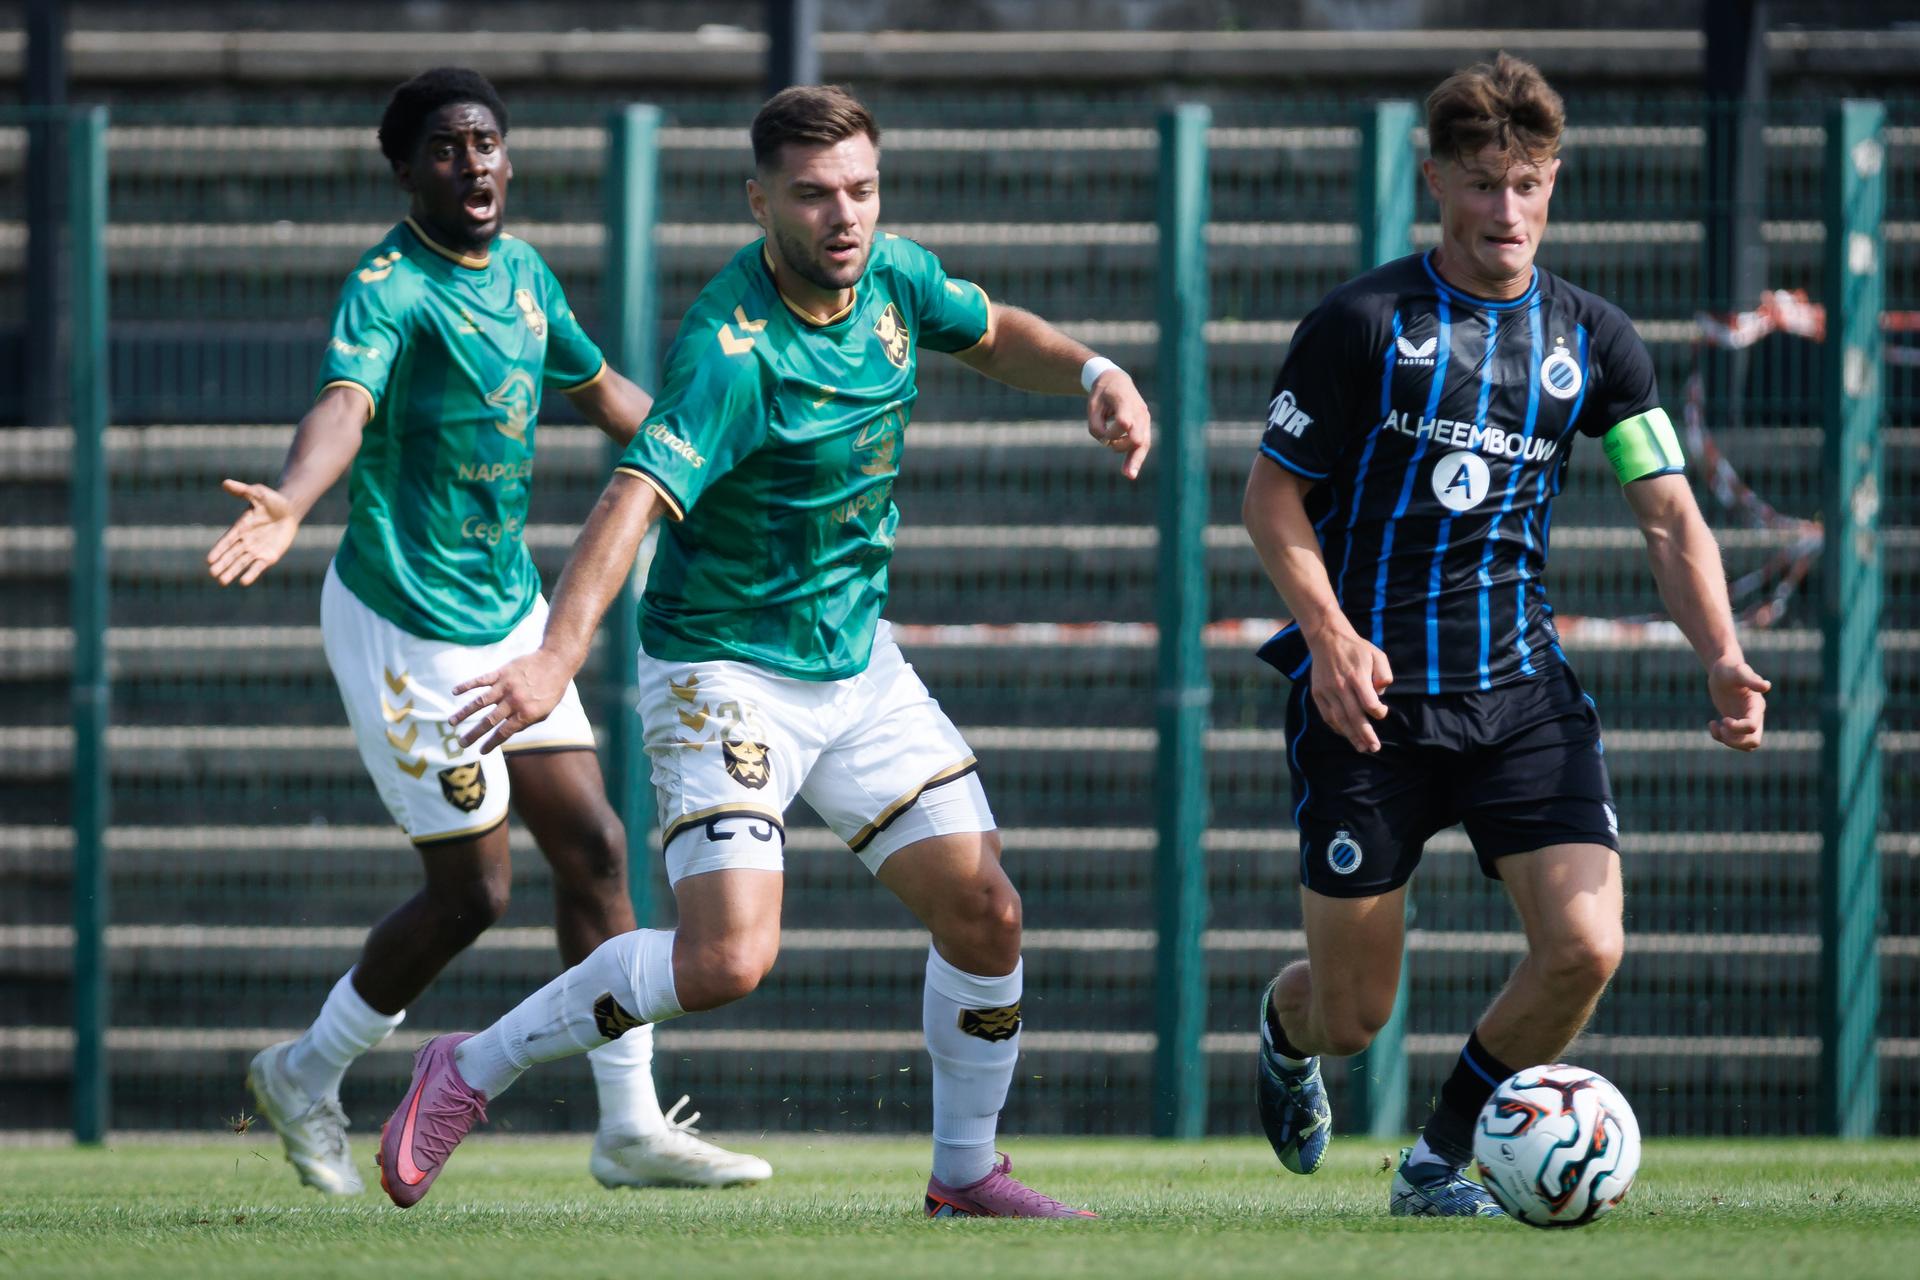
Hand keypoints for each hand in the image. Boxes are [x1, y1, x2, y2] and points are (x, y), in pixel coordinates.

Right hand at [207, 479, 298, 585]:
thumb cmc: (272, 500)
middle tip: (213, 574)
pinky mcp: (268, 556)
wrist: (289, 510)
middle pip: (232, 554)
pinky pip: (258, 566)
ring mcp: (256, 549)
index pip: (228, 540)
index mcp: (241, 527)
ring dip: (232, 572)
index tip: (209, 559)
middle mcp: (246, 541)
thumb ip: (243, 491)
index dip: (219, 550)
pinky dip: (251, 574)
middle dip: (223, 564)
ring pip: (242, 563)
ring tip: (222, 582)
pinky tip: (243, 582)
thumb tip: (225, 483)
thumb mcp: (258, 493)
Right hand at [451, 649, 573, 752]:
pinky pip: (481, 680)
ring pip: (480, 702)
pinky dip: (467, 685)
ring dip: (464, 713)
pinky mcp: (502, 672)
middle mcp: (514, 701)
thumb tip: (510, 732)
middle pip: (489, 721)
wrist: (555, 661)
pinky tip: (455, 692)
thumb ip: (527, 723)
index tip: (481, 751)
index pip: (504, 733)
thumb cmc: (552, 689)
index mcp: (526, 714)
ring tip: (452, 722)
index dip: (491, 743)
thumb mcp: (545, 712)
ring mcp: (506, 686)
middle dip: (474, 734)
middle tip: (461, 743)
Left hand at [1087, 369, 1151, 479]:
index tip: (1103, 434)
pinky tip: (1130, 473)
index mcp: (1124, 400)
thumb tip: (1104, 442)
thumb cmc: (1102, 393)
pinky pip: (1143, 445)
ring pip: (1144, 444)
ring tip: (1128, 474)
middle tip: (1110, 447)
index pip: (1123, 422)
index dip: (1113, 432)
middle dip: (1123, 448)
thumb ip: (1095, 424)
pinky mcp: (1144, 426)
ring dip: (1134, 460)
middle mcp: (1138, 411)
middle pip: (1137, 437)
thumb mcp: (1092, 405)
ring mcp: (1144, 419)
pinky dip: (1136, 458)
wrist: (1117, 381)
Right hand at [1307, 624, 1392, 752]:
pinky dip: (1337, 727)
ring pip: (1340, 719)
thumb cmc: (1356, 649)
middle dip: (1366, 734)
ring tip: (1361, 748)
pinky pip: (1327, 715)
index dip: (1378, 712)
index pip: (1369, 703)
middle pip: (1354, 716)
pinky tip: (1346, 734)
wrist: (1327, 639)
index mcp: (1357, 676)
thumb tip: (1380, 693)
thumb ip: (1384, 674)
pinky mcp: (1318, 693)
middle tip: (1375, 748)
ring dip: (1351, 736)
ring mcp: (1327, 691)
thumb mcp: (1377, 655)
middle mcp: (1341, 686)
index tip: (1382, 711)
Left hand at [1707, 658, 1769, 750]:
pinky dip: (1720, 737)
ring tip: (1717, 726)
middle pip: (1753, 742)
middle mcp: (1754, 716)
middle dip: (1735, 741)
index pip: (1752, 727)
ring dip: (1728, 742)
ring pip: (1745, 745)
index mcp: (1756, 706)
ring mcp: (1745, 720)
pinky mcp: (1736, 722)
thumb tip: (1767, 686)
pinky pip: (1733, 740)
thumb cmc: (1730, 668)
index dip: (1736, 728)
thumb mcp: (1738, 672)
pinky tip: (1713, 723)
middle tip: (1722, 728)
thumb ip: (1751, 679)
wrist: (1723, 670)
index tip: (1724, 719)